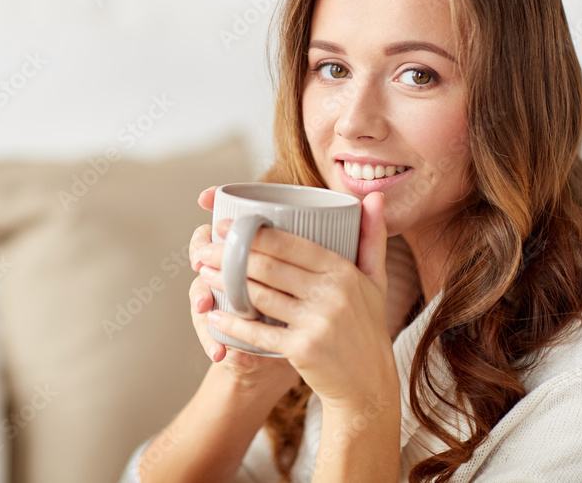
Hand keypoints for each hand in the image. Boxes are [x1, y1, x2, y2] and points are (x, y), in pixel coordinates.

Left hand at [199, 191, 399, 411]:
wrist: (368, 385)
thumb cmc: (367, 327)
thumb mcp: (376, 280)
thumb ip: (372, 236)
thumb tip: (375, 196)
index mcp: (344, 271)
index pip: (290, 243)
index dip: (253, 233)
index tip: (225, 225)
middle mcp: (332, 294)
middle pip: (269, 266)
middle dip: (230, 254)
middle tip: (205, 248)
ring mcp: (317, 323)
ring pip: (260, 295)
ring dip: (226, 283)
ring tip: (205, 273)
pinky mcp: (303, 350)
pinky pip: (260, 333)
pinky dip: (234, 324)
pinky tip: (216, 314)